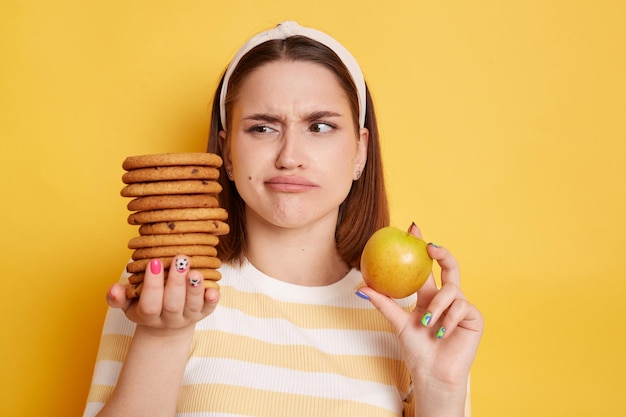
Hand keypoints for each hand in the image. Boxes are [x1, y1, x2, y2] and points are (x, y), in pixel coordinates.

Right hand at [107, 255, 219, 332]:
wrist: (167, 326)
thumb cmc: (146, 305)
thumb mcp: (129, 304)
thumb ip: (119, 297)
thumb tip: (113, 289)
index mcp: (148, 316)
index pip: (150, 304)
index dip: (152, 284)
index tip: (155, 261)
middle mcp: (169, 318)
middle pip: (173, 304)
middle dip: (176, 282)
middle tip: (180, 259)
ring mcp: (188, 316)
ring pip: (193, 306)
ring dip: (195, 288)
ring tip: (195, 270)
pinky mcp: (204, 313)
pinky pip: (210, 309)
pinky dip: (212, 299)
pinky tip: (214, 290)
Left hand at [357, 224, 482, 402]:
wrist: (433, 374)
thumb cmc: (416, 351)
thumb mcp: (397, 323)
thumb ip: (383, 303)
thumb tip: (360, 288)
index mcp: (430, 296)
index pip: (427, 267)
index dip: (422, 247)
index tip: (413, 228)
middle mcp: (448, 298)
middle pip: (451, 266)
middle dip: (442, 252)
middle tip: (430, 247)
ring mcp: (462, 306)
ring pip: (452, 290)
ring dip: (437, 307)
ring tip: (427, 324)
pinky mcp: (474, 318)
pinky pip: (461, 306)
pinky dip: (447, 319)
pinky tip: (441, 332)